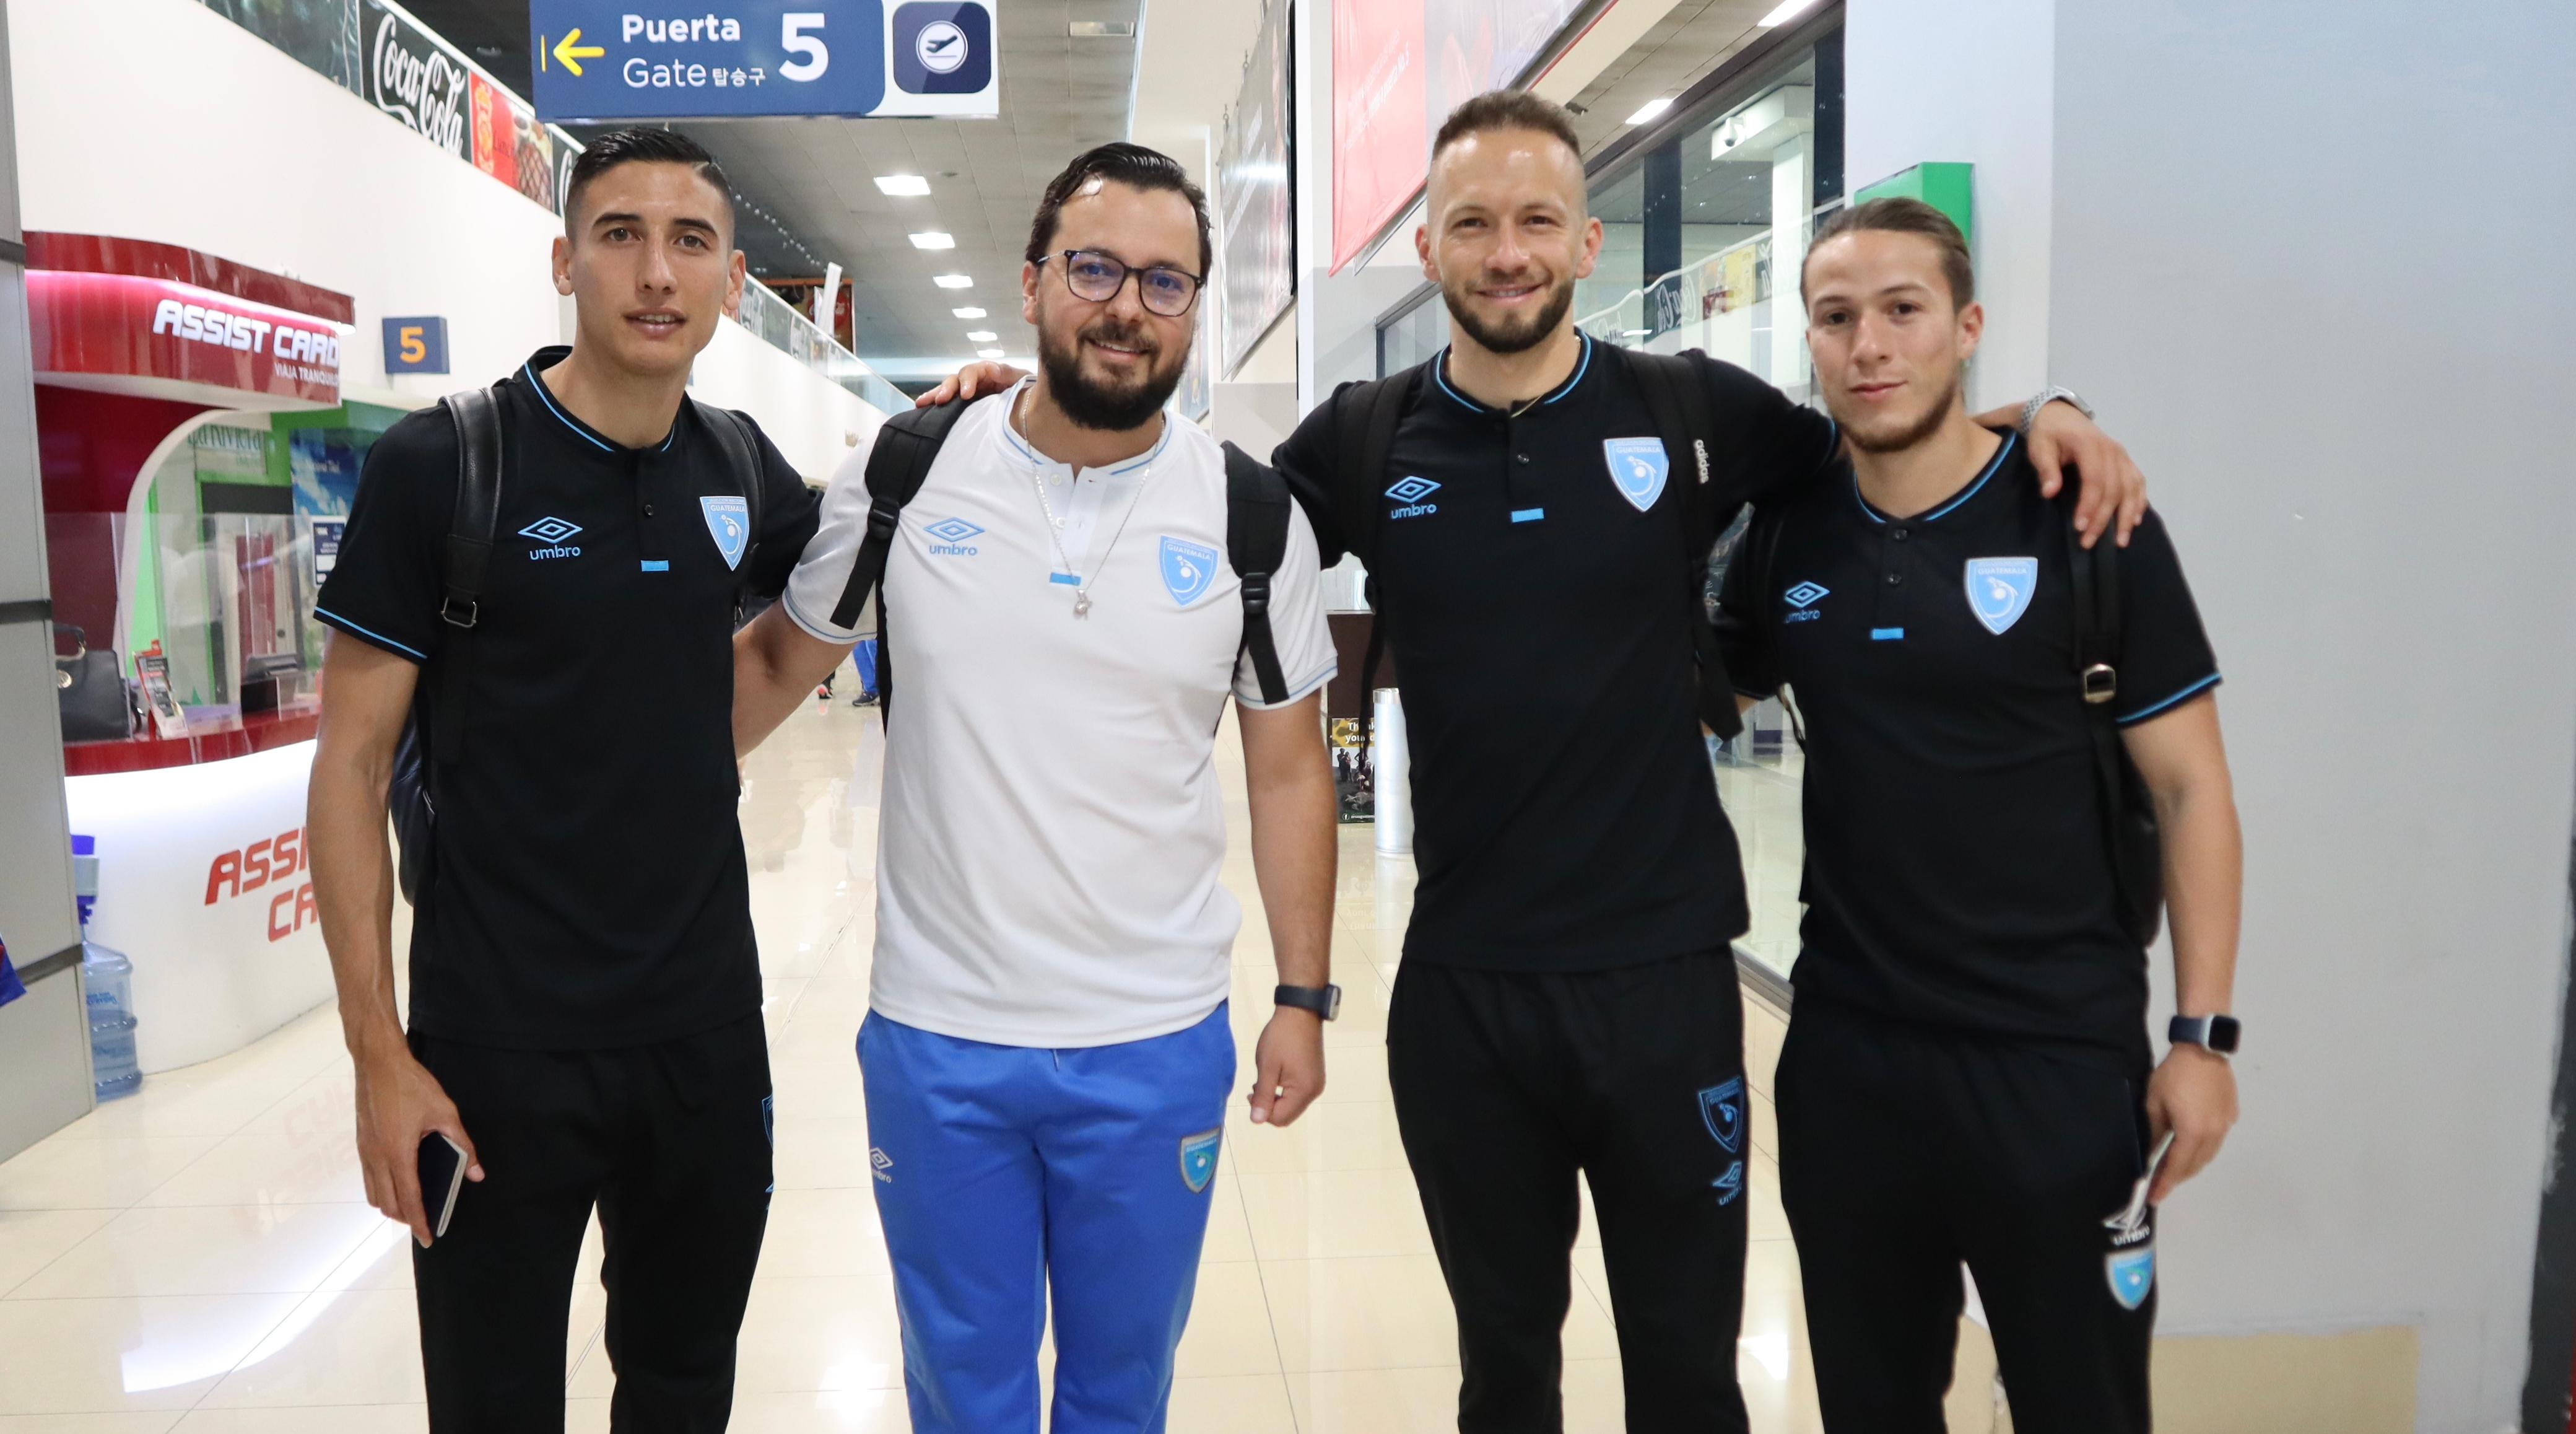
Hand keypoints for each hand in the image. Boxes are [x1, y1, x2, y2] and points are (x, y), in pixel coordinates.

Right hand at [353, 1047, 481, 1247]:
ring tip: (412, 1207)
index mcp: (398, 1153)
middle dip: (406, 1219)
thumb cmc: (412, 1085)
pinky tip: (397, 1184)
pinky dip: (381, 1190)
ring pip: (374, 1194)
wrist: (377, 1062)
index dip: (420, 1222)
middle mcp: (377, 1158)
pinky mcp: (361, 1144)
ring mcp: (365, 1152)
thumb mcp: (445, 1113)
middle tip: (424, 1223)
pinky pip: (368, 1179)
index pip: (409, 1200)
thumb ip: (463, 1145)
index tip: (428, 1238)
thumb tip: (476, 1173)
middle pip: (388, 1204)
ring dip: (391, 1206)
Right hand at [917, 361, 1028, 406]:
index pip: (974, 371)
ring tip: (922, 403)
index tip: (966, 394)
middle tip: (940, 400)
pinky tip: (921, 411)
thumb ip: (1009, 374)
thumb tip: (992, 369)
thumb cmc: (1029, 394)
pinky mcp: (964, 408)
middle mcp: (976, 381)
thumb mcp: (1023, 381)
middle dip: (947, 388)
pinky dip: (935, 406)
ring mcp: (969, 395)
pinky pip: (948, 405)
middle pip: (956, 379)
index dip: (968, 380)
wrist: (1033, 414)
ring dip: (935, 395)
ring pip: (949, 391)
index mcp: (989, 372)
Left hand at [1247, 1009, 1326, 1127]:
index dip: (1262, 1111)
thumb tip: (1256, 1121)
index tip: (1251, 1091)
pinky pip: (1298, 1094)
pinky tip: (1276, 1076)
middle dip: (1269, 1106)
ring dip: (1276, 1098)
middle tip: (1255, 1087)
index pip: (1280, 1118)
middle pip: (1288, 1114)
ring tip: (1264, 1079)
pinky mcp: (1315, 1076)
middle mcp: (1314, 1091)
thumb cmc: (1281, 1037)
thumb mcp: (1267, 1067)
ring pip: (1292, 1105)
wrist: (1300, 1012)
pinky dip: (1284, 1091)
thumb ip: (1263, 1096)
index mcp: (1304, 1091)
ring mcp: (1316, 1083)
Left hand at [2025, 400, 2147, 548]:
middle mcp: (2112, 450)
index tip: (2080, 527)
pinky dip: (2139, 501)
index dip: (2089, 505)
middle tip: (2089, 542)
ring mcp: (2122, 455)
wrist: (2059, 414)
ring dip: (2127, 515)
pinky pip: (2138, 482)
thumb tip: (2050, 492)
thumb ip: (2046, 468)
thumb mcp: (2040, 447)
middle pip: (2114, 489)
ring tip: (2120, 541)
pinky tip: (2135, 520)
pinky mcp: (2125, 460)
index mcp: (2090, 444)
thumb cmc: (2047, 433)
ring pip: (2131, 488)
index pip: (2095, 479)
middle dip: (2103, 518)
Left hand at [2143, 1043, 2236, 1203]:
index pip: (2177, 1166)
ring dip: (2191, 1164)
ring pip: (2208, 1155)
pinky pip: (2216, 1141)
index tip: (2154, 1197)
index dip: (2165, 1183)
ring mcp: (2225, 1125)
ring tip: (2174, 1170)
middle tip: (2161, 1184)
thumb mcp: (2155, 1103)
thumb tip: (2149, 1155)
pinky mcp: (2231, 1115)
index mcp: (2193, 1133)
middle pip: (2195, 1164)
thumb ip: (2154, 1133)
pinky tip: (2191, 1147)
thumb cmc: (2173, 1074)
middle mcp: (2213, 1134)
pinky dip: (2202, 1149)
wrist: (2202, 1049)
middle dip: (2177, 1177)